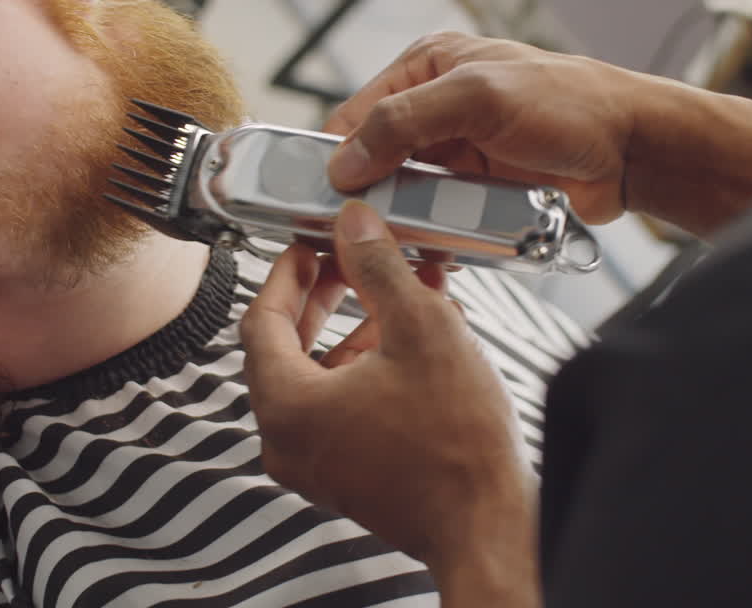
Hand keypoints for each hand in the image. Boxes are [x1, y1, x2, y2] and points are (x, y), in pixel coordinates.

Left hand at [241, 200, 539, 606]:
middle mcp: (288, 441)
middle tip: (350, 262)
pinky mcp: (348, 476)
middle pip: (288, 348)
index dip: (287, 272)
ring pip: (322, 377)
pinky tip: (416, 341)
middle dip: (325, 296)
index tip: (310, 245)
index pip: (262, 319)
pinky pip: (344, 407)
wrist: (488, 525)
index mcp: (287, 405)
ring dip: (358, 329)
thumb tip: (354, 225)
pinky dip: (370, 369)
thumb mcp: (420, 328)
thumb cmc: (454, 443)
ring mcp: (317, 464)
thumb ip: (378, 268)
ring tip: (400, 293)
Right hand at [325, 32, 638, 224]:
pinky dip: (432, 235)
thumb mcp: (477, 97)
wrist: (632, 151)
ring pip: (404, 194)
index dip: (339, 154)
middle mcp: (437, 108)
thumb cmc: (572, 104)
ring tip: (404, 239)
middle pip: (376, 159)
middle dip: (371, 193)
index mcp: (429, 66)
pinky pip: (437, 218)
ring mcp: (457, 152)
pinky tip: (435, 247)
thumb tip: (347, 159)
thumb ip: (404, 122)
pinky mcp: (476, 190)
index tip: (328, 194)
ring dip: (403, 218)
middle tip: (365, 225)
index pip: (357, 114)